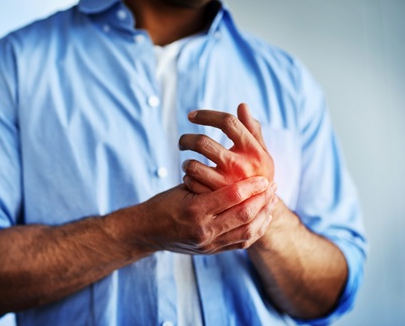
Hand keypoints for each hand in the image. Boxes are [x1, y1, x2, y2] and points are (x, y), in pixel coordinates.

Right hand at [138, 176, 275, 252]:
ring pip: (247, 232)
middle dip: (263, 200)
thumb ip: (208, 182)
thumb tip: (236, 169)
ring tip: (272, 200)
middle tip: (273, 186)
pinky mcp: (212, 251)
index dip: (251, 186)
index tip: (263, 177)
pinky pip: (241, 243)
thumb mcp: (183, 187)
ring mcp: (209, 244)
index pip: (232, 197)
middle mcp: (204, 230)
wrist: (147, 231)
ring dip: (263, 215)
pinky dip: (256, 229)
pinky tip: (263, 217)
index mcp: (195, 211)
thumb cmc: (163, 204)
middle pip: (244, 216)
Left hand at [179, 103, 273, 193]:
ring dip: (186, 161)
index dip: (207, 115)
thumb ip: (252, 130)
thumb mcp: (261, 152)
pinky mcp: (216, 199)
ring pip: (193, 165)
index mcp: (253, 150)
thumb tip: (242, 106)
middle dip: (187, 139)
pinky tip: (190, 177)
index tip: (191, 116)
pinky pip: (191, 183)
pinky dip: (188, 177)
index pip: (228, 122)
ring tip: (187, 163)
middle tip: (182, 142)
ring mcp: (227, 183)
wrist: (262, 208)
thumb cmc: (258, 173)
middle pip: (203, 142)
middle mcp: (240, 165)